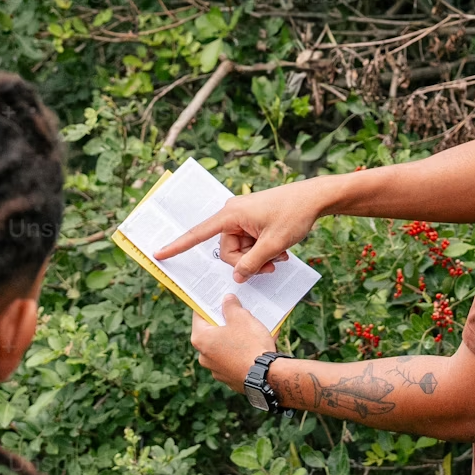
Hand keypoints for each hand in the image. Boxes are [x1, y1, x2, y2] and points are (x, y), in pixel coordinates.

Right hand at [154, 177, 333, 281]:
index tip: (159, 254)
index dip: (178, 246)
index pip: (198, 233)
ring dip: (259, 257)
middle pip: (228, 250)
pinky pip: (250, 242)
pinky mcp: (253, 220)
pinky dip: (263, 250)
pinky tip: (281, 251)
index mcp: (231, 214)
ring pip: (241, 250)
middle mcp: (233, 214)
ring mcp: (243, 217)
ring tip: (280, 256)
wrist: (315, 198)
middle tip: (272, 266)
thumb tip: (236, 276)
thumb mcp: (273, 245)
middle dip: (248, 262)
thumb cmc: (294, 214)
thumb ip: (251, 264)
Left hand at [188, 293, 278, 393]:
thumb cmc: (250, 345)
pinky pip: (234, 359)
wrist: (267, 376)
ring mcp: (216, 369)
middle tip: (238, 311)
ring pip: (224, 346)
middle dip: (225, 321)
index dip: (210, 304)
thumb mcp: (241, 318)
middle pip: (212, 331)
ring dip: (235, 336)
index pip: (199, 315)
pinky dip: (243, 351)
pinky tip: (257, 344)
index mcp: (201, 339)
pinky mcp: (230, 378)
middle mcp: (204, 356)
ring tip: (252, 327)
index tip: (217, 297)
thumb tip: (227, 300)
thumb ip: (231, 306)